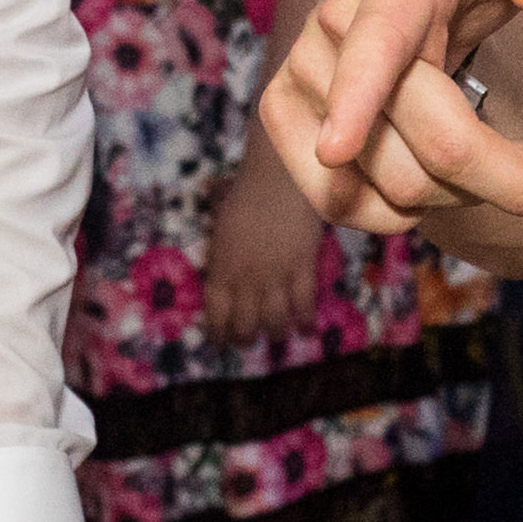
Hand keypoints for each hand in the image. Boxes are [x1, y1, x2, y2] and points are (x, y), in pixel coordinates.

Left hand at [203, 141, 332, 341]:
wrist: (276, 179)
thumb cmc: (246, 197)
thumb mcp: (221, 232)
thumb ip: (223, 259)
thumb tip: (223, 282)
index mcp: (221, 269)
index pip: (216, 314)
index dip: (219, 334)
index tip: (220, 343)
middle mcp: (245, 279)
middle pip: (244, 325)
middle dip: (246, 338)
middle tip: (249, 340)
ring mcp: (274, 276)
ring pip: (274, 321)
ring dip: (275, 332)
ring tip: (278, 334)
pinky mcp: (301, 268)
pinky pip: (303, 305)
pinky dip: (304, 321)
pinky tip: (306, 330)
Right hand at [255, 0, 522, 232]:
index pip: (379, 39)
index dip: (358, 95)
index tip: (338, 148)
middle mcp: (336, 22)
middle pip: (427, 141)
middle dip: (510, 182)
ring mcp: (302, 73)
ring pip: (391, 184)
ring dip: (459, 195)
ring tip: (490, 156)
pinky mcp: (284, 114)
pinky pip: (338, 203)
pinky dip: (398, 214)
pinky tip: (435, 181)